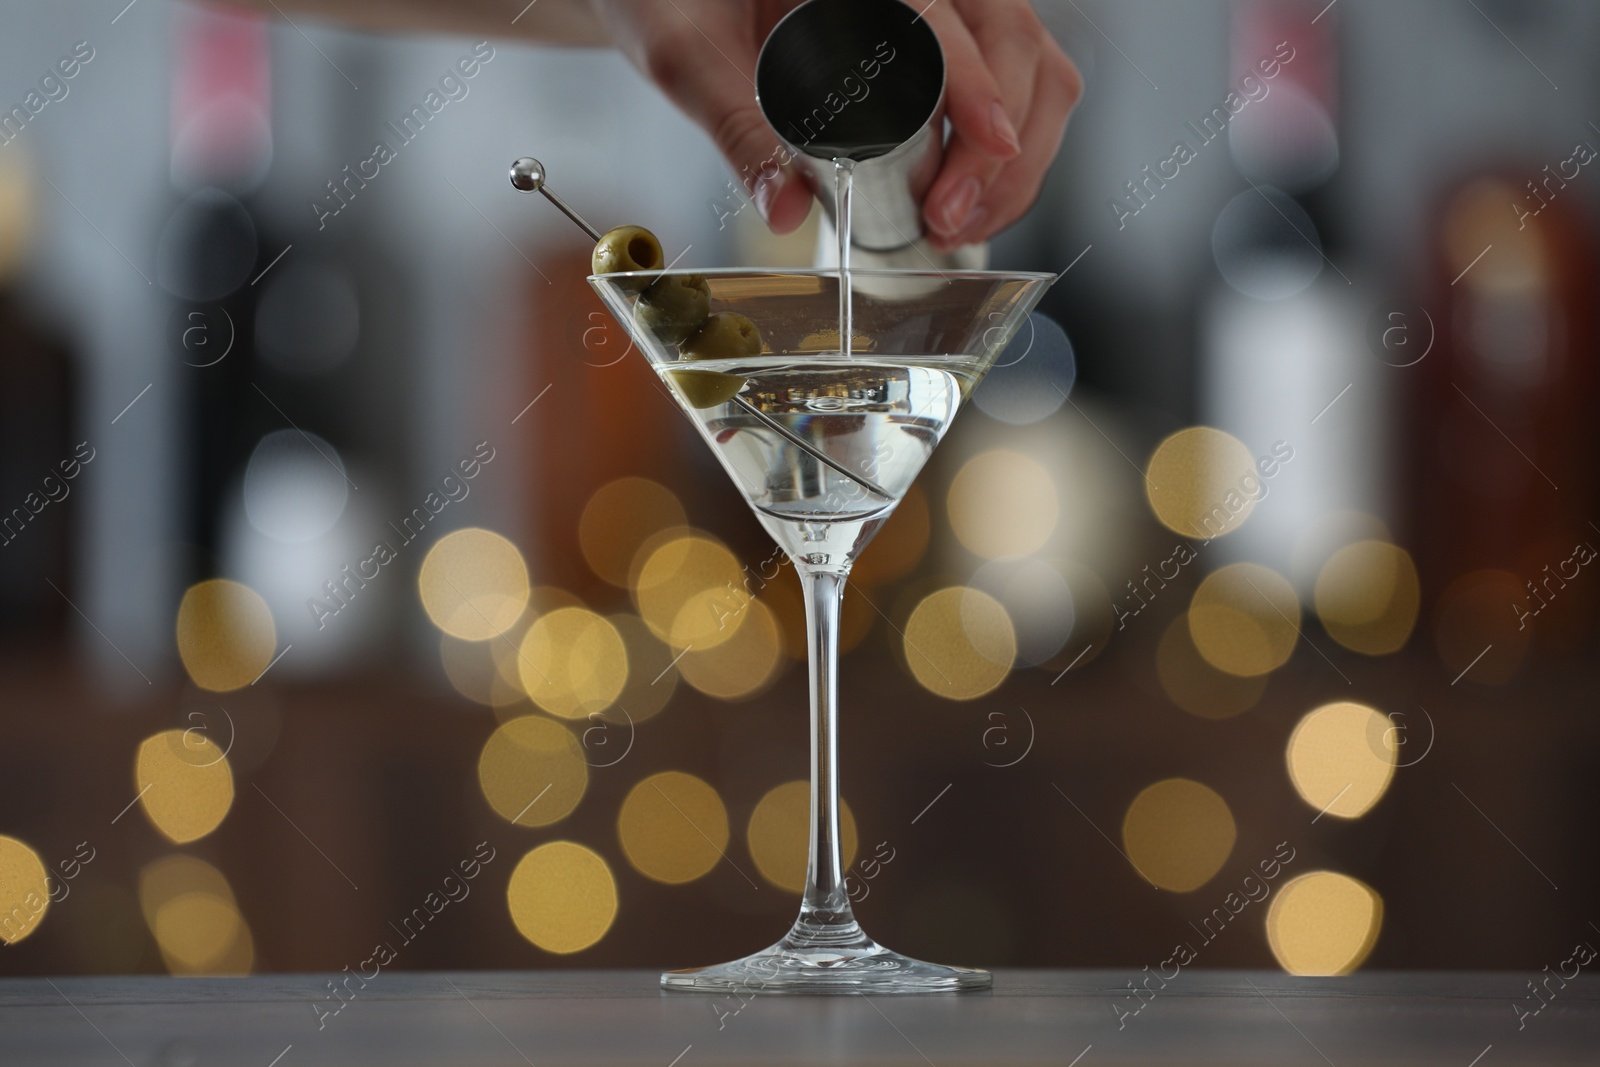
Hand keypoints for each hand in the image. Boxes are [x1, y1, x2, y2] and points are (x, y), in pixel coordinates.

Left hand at [590, 0, 1080, 249]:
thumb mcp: (684, 54)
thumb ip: (733, 126)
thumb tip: (786, 207)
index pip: (943, 11)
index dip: (978, 80)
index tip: (989, 144)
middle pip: (1013, 39)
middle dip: (1002, 143)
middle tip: (949, 217)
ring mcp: (941, 3)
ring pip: (1032, 63)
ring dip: (1017, 155)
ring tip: (959, 221)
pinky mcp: (948, 39)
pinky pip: (1016, 83)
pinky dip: (1009, 151)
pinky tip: (966, 201)